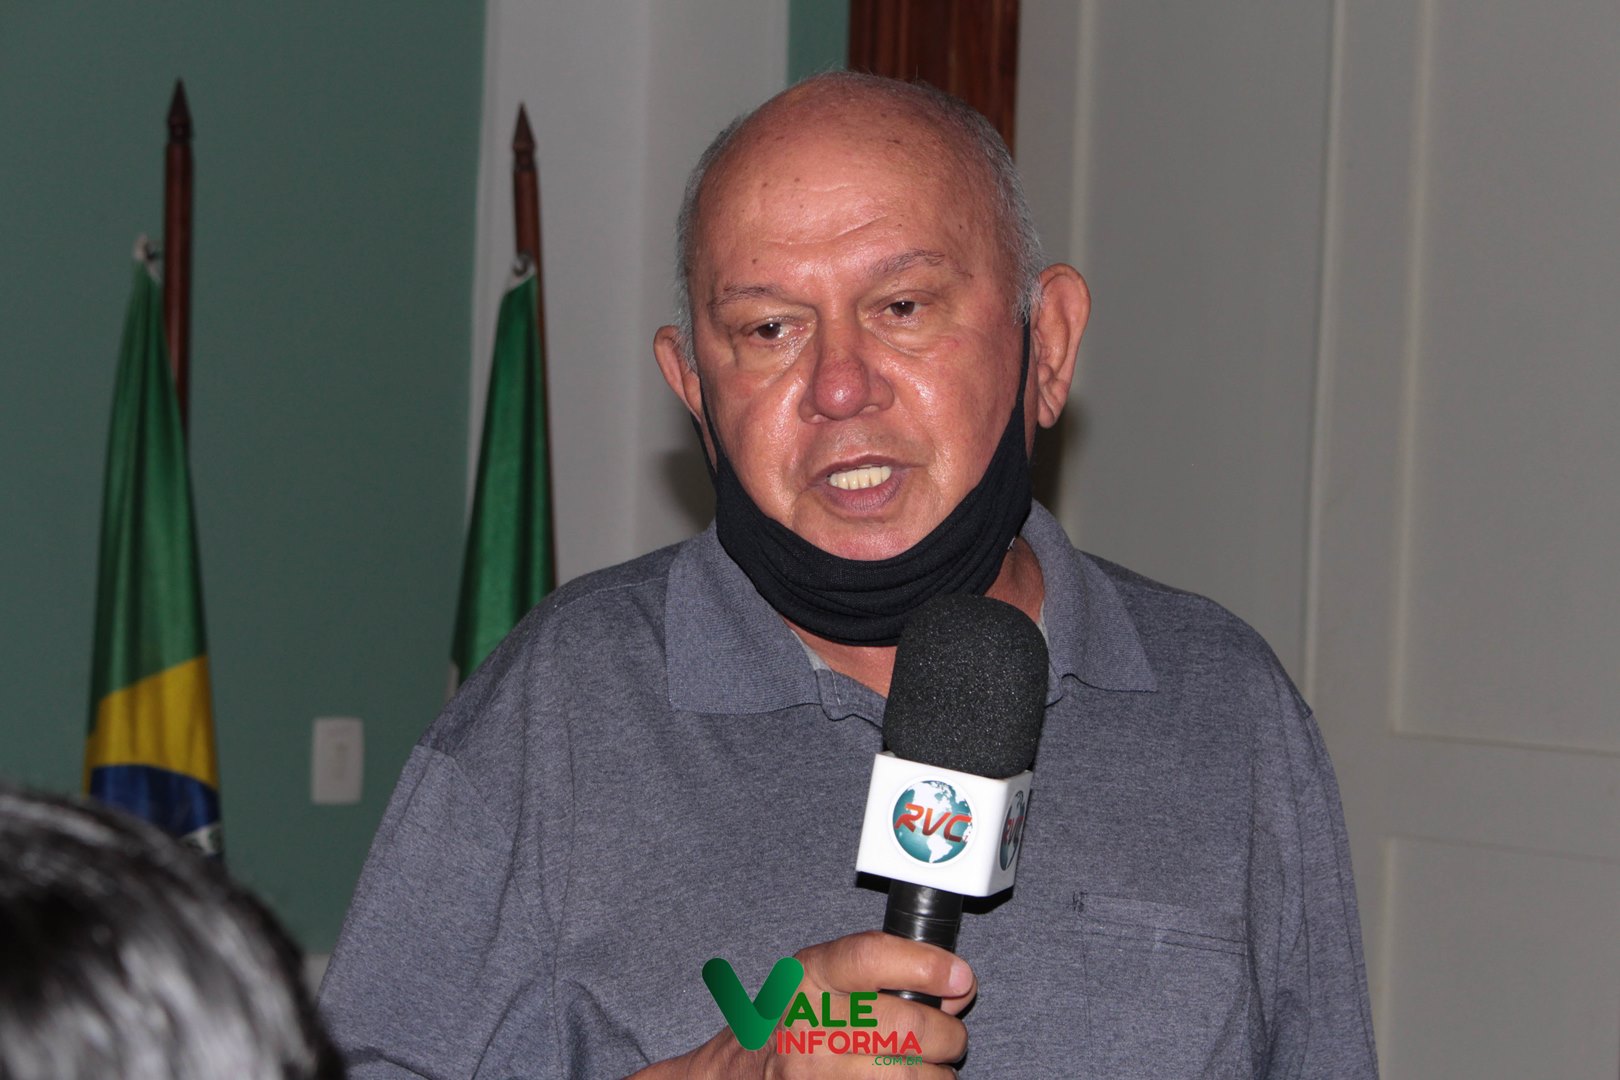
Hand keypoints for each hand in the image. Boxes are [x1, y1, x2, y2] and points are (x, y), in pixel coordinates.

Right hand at [634, 931, 974, 1078]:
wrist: (741, 1075)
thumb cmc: (797, 1020)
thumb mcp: (825, 975)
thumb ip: (887, 968)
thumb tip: (958, 984)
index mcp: (812, 977)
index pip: (871, 958)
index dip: (924, 965)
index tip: (959, 977)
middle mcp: (812, 1025)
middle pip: (909, 1026)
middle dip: (946, 1034)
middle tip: (944, 1036)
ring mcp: (819, 1075)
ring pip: (913, 1077)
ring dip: (936, 1076)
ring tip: (923, 1067)